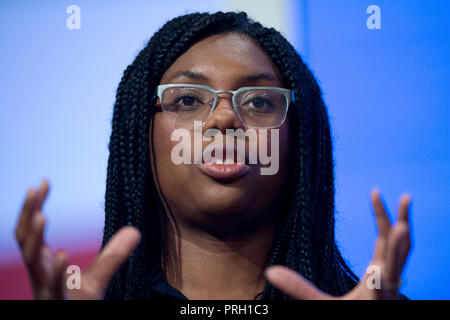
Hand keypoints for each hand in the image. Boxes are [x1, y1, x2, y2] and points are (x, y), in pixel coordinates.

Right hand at [15, 180, 140, 298]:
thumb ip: (113, 255)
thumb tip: (135, 231)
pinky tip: (64, 256)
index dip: (32, 207)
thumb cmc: (76, 305)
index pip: (30, 231)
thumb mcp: (97, 278)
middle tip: (35, 188)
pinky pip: (53, 287)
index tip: (43, 182)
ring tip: (42, 215)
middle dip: (27, 213)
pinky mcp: (58, 303)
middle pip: (24, 240)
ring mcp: (45, 290)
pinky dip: (57, 272)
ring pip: (31, 262)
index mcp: (43, 265)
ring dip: (35, 238)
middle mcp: (39, 275)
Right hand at [265, 190, 411, 299]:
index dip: (392, 253)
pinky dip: (393, 233)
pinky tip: (391, 224)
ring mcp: (393, 279)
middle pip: (401, 251)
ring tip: (406, 200)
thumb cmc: (349, 316)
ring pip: (403, 248)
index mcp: (376, 292)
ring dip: (402, 223)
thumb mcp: (324, 305)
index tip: (400, 231)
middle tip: (406, 198)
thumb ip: (299, 289)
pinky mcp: (391, 275)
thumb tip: (271, 271)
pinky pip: (396, 250)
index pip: (386, 272)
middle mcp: (390, 284)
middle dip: (402, 223)